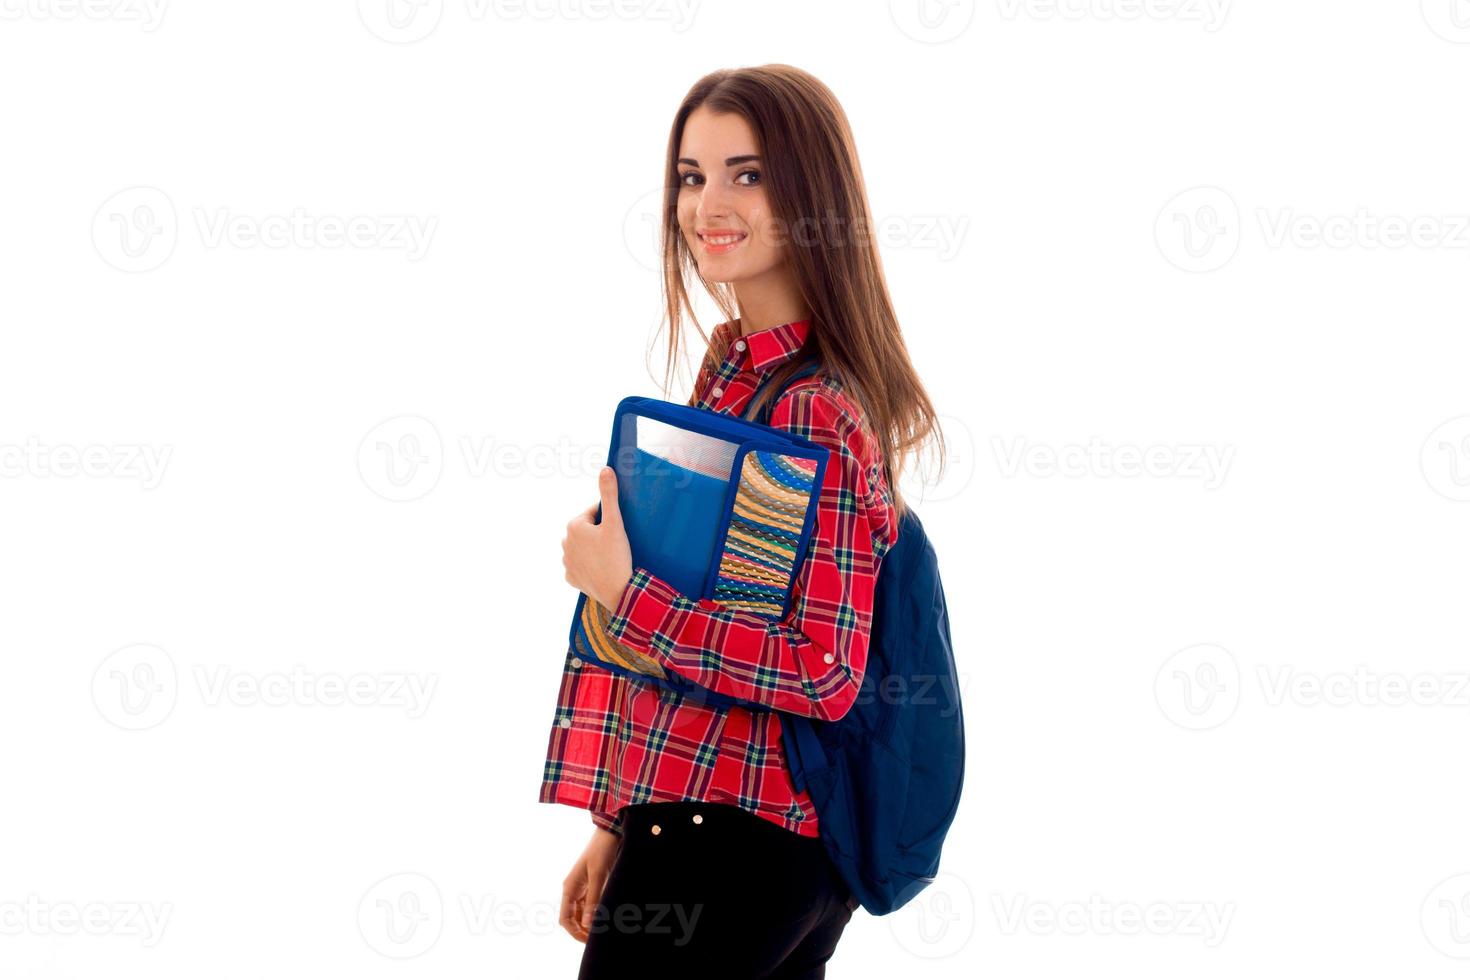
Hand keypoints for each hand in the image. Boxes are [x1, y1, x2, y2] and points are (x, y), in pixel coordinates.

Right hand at [560, 826, 622, 942]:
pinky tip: (606, 918)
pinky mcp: (593, 885)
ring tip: (604, 930)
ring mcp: (583, 888)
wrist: (610, 833)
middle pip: (573, 919)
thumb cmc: (601, 851)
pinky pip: (591, 905)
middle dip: (583, 931)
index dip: (574, 932)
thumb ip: (594, 900)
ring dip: (590, 924)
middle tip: (598, 939)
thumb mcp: (599, 876)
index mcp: (570, 888)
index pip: (565, 919)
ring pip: (582, 914)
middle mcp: (574, 890)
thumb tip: (588, 924)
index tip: (588, 941)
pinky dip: (596, 914)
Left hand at [562, 466, 634, 611]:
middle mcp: (565, 543)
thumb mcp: (615, 522)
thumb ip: (609, 495)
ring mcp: (567, 562)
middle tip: (617, 544)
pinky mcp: (571, 577)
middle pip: (588, 530)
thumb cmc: (617, 555)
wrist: (618, 591)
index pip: (594, 513)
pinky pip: (581, 566)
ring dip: (594, 549)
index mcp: (573, 526)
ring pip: (584, 548)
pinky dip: (590, 566)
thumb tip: (606, 469)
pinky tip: (602, 568)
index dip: (609, 518)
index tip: (619, 529)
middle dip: (600, 533)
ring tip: (610, 557)